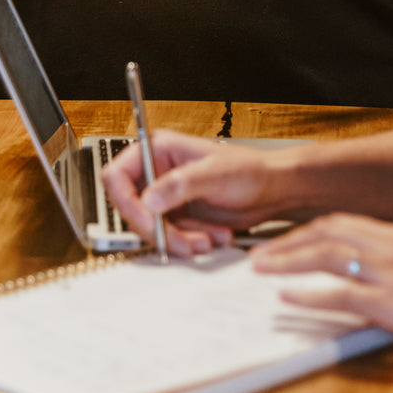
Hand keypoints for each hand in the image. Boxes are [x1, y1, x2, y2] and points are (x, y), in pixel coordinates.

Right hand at [102, 130, 292, 257]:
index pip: (118, 175)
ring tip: (207, 239)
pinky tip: (212, 237)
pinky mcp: (178, 216)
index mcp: (159, 149)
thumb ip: (179, 185)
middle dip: (159, 229)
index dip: (127, 201)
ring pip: (151, 228)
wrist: (273, 190)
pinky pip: (169, 237)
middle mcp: (158, 172)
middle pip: (132, 208)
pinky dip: (189, 243)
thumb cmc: (251, 171)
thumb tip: (148, 199)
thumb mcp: (214, 174)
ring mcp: (167, 195)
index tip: (148, 220)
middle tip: (183, 241)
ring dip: (178, 240)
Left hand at [252, 213, 392, 362]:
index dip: (310, 230)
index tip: (287, 239)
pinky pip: (341, 294)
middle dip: (289, 240)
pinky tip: (287, 297)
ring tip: (259, 268)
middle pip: (327, 230)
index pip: (345, 222)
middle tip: (260, 252)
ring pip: (326, 254)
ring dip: (288, 259)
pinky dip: (309, 293)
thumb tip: (388, 276)